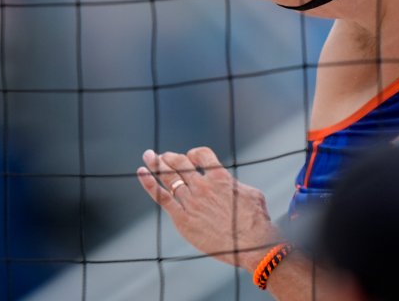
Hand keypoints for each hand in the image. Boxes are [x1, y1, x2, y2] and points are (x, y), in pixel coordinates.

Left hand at [137, 147, 278, 271]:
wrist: (251, 245)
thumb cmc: (256, 222)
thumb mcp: (252, 194)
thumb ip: (236, 186)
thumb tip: (231, 185)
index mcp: (221, 177)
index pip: (201, 155)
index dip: (194, 154)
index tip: (191, 158)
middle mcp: (203, 186)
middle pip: (180, 164)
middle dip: (168, 157)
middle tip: (160, 155)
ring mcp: (191, 202)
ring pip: (169, 177)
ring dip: (157, 165)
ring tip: (148, 157)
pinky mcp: (183, 218)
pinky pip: (162, 197)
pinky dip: (150, 184)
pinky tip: (141, 173)